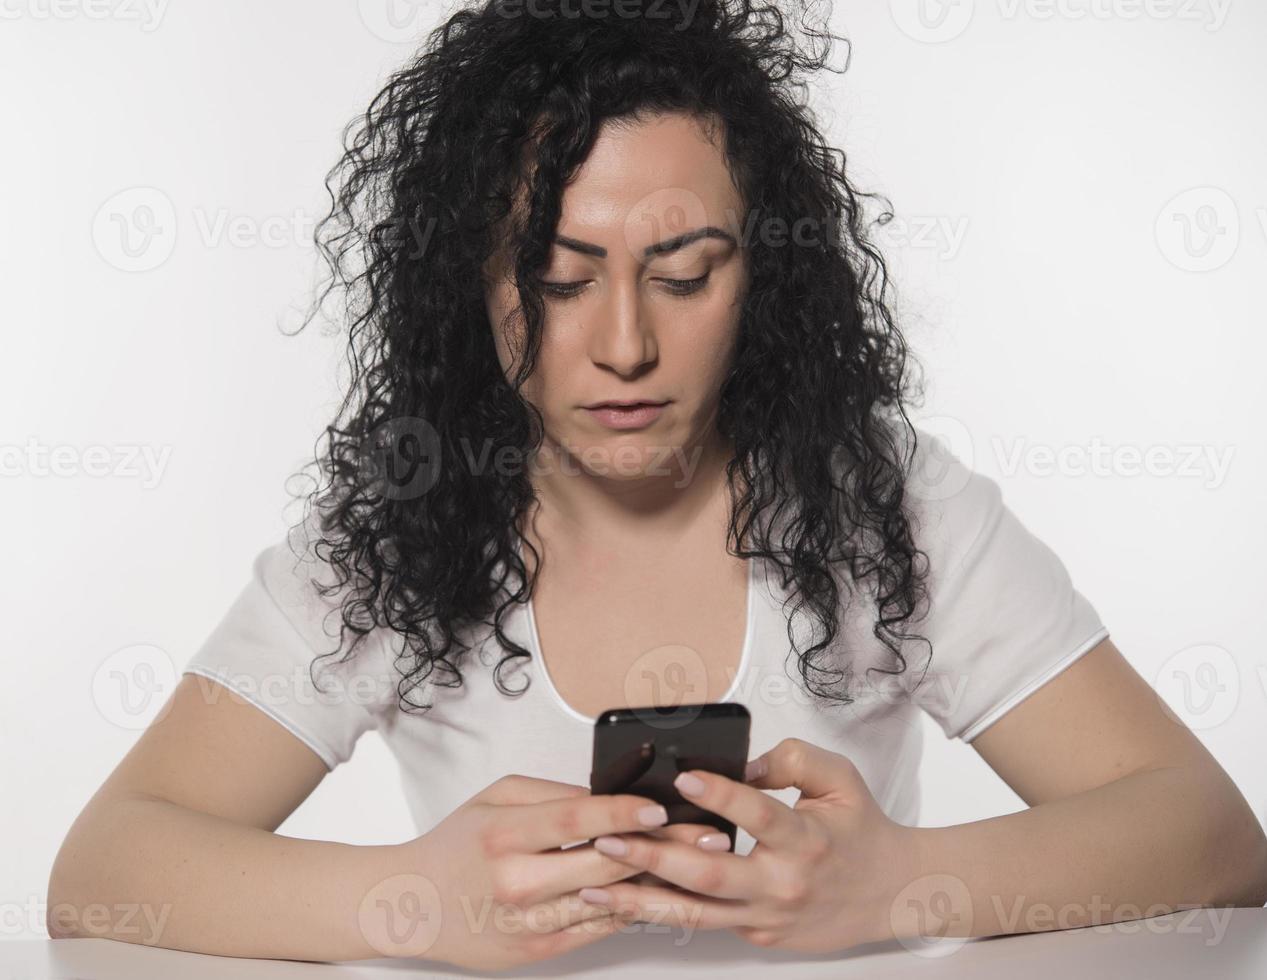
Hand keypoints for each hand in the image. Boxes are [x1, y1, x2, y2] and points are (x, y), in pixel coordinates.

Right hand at [383, 774, 720, 969]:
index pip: (577, 820)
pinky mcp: (539, 951)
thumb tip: (608, 797)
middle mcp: (517, 882)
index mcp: (504, 834)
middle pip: (605, 864)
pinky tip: (663, 892)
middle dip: (664, 847)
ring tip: (703, 864)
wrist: (413, 905)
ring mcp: (529, 923)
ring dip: (659, 881)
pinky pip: (597, 927)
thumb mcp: (495, 798)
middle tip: (710, 833)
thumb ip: (551, 794)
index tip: (662, 806)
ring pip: (609, 901)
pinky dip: (632, 908)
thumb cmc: (457, 845)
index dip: (624, 813)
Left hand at [572, 737, 918, 951]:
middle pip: (710, 874)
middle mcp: (783, 884)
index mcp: (806, 839)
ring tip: (594, 887)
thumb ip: (791, 760)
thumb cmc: (860, 830)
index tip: (683, 775)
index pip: (758, 815)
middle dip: (653, 857)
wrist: (890, 894)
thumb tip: (739, 765)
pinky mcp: (757, 936)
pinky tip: (626, 900)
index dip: (720, 795)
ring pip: (696, 913)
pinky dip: (664, 911)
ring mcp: (767, 917)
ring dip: (641, 900)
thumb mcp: (838, 780)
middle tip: (610, 839)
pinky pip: (705, 921)